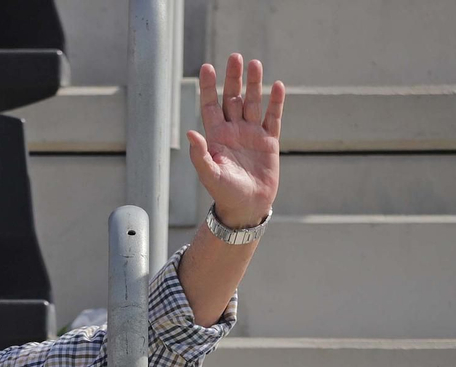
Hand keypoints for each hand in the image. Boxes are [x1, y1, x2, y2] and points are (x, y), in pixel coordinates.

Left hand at [188, 53, 283, 228]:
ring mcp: (252, 134)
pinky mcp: (269, 141)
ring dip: (254, 84)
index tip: (207, 67)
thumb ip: (199, 154)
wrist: (247, 207)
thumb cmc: (224, 193)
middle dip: (233, 78)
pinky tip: (277, 86)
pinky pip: (273, 117)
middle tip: (235, 56)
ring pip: (253, 103)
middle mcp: (233, 131)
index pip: (211, 106)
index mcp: (216, 137)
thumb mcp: (209, 174)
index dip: (209, 87)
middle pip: (233, 98)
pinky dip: (276, 102)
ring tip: (254, 63)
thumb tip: (190, 133)